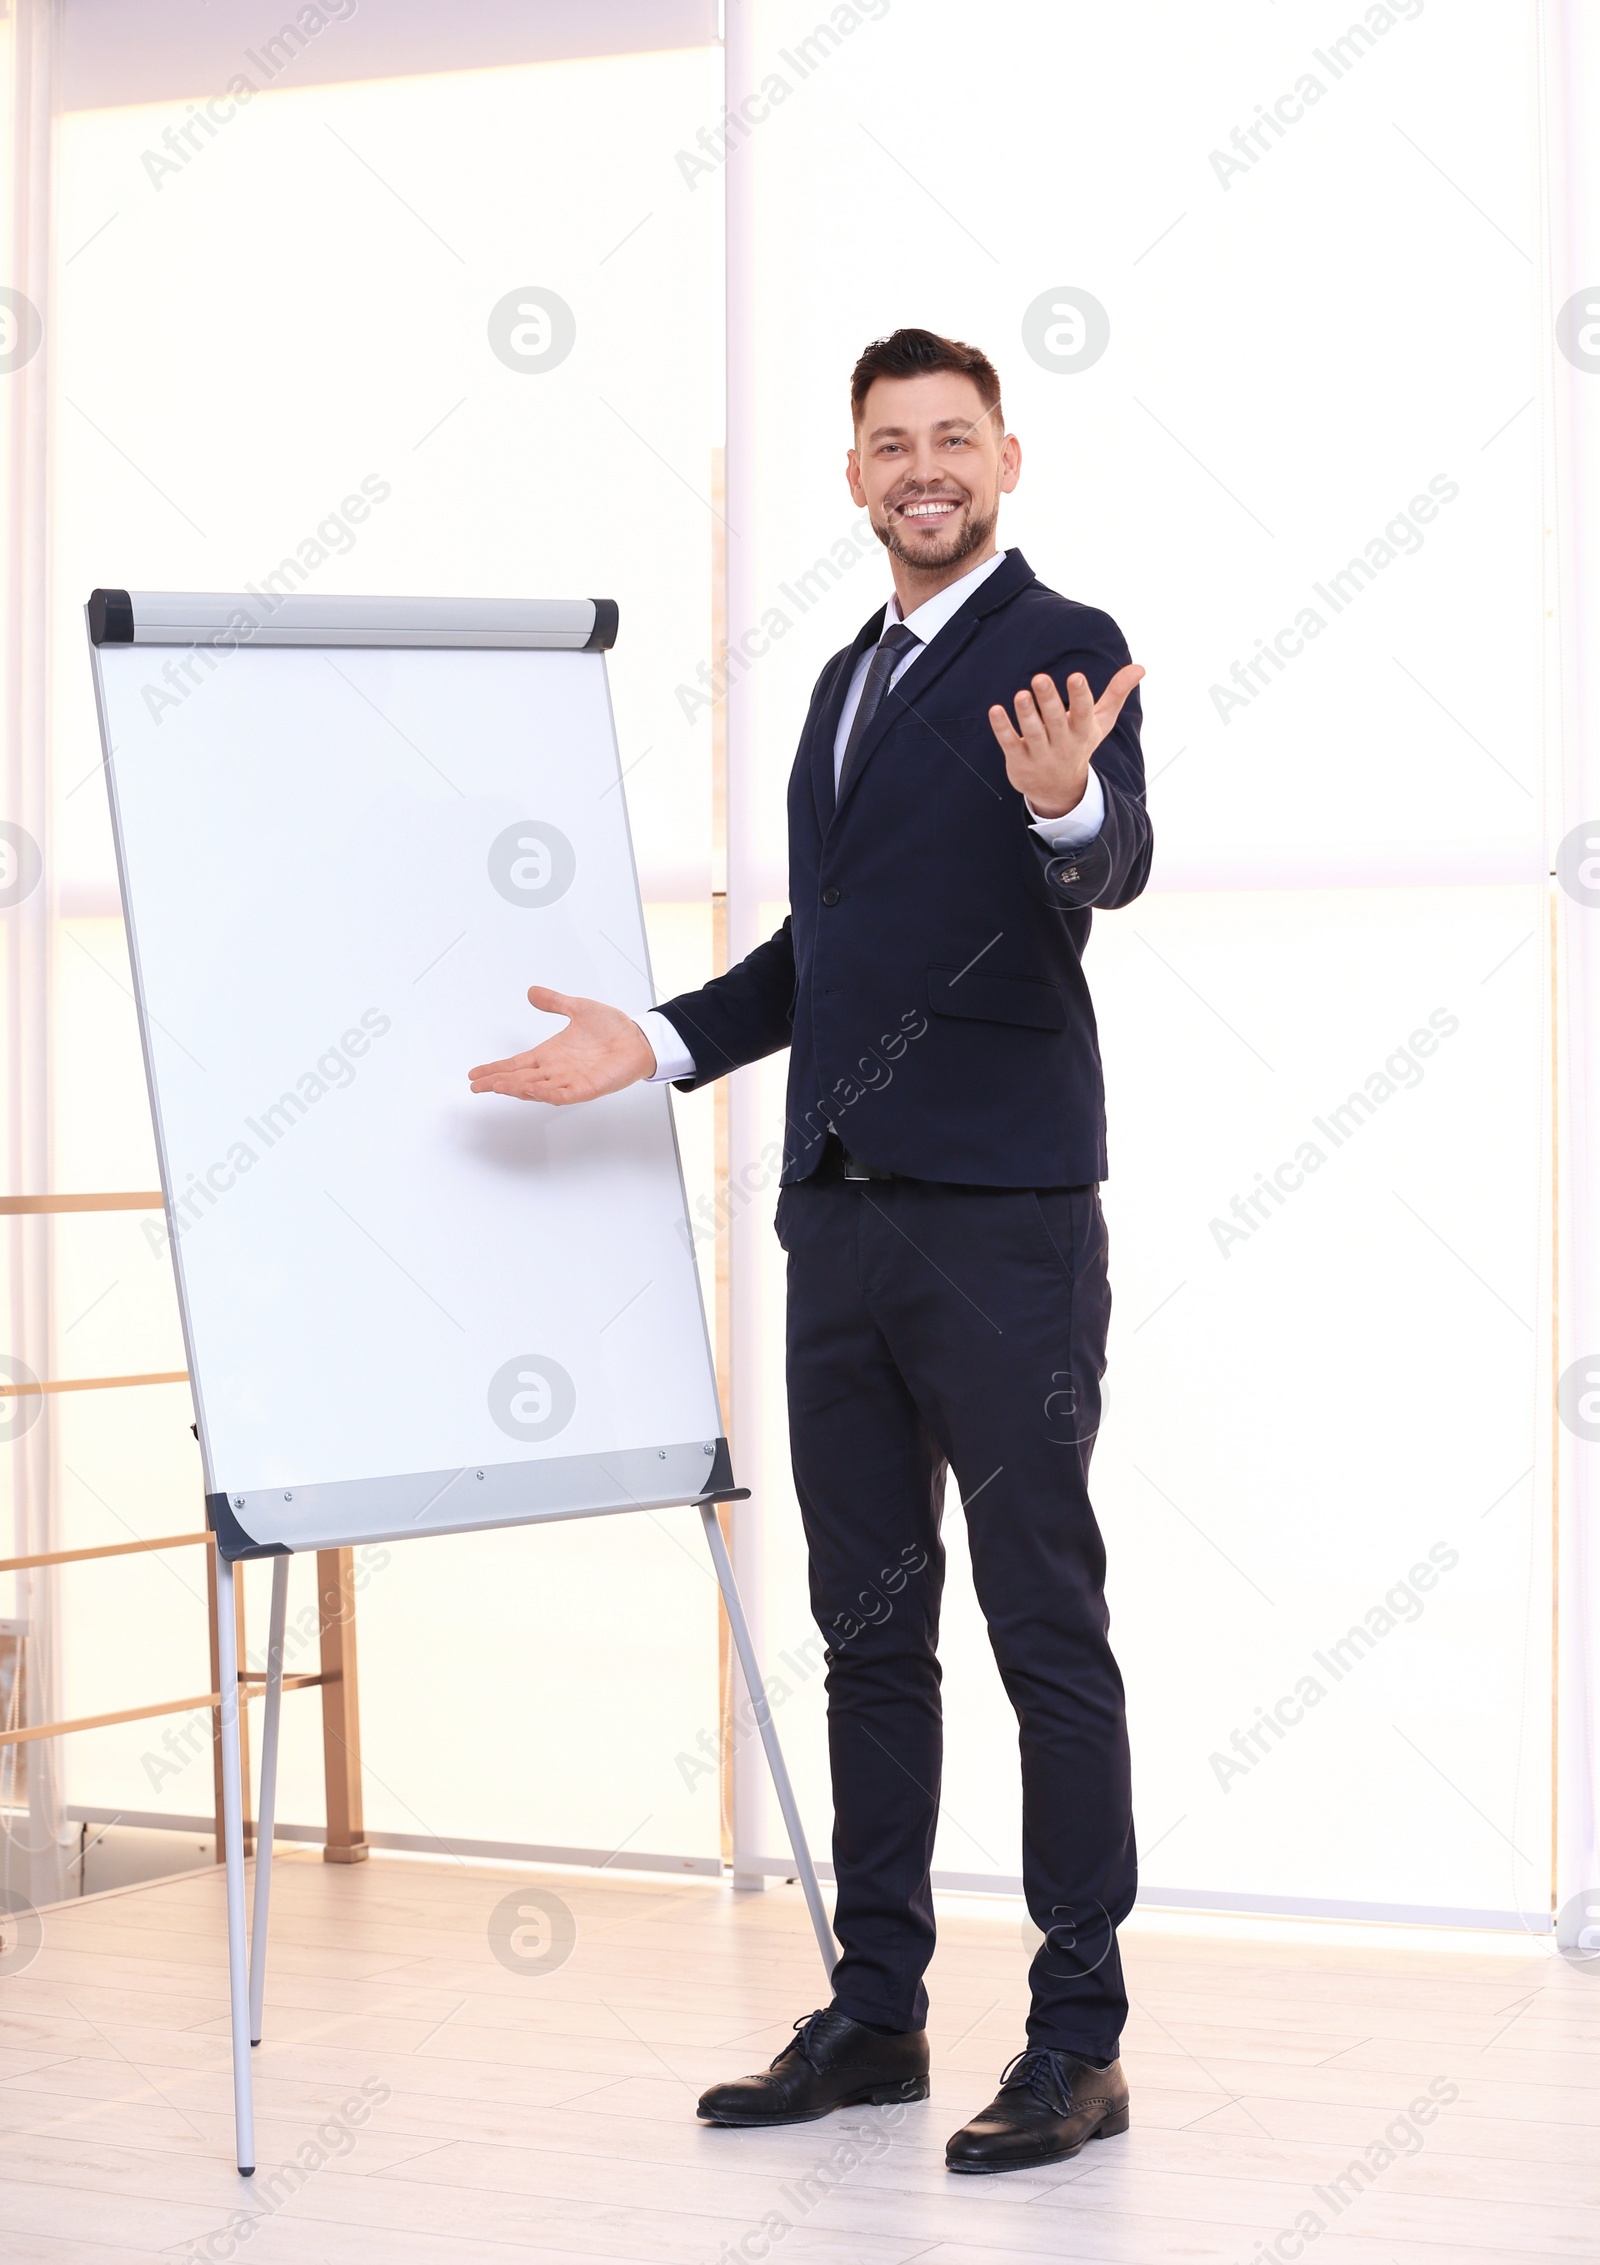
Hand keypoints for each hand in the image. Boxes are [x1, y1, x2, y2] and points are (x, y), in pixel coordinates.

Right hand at [468, 986, 655, 1104]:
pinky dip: (547, 1094)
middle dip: (498, 1082)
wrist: (640, 1039)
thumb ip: (554, 1002)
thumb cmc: (613, 1028)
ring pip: (537, 1088)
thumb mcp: (578, 1008)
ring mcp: (571, 1080)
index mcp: (551, 1054)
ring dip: (517, 1088)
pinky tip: (532, 1091)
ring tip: (497, 1086)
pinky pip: (563, 1094)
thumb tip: (532, 992)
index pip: (517, 1064)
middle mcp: (557, 1069)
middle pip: (520, 1079)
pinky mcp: (588, 1088)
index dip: (496, 1069)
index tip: (475, 1075)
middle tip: (476, 1085)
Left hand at [987, 663, 1144, 819]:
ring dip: (1026, 714)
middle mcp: (1063, 745)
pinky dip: (1002, 728)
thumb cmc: (1079, 744)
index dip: (1079, 696)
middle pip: (1055, 722)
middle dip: (1049, 700)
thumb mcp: (1101, 722)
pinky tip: (995, 710)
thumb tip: (1140, 667)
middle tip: (1040, 678)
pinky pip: (1010, 743)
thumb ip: (1116, 693)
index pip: (1083, 713)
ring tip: (1021, 694)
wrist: (1059, 790)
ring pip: (1033, 733)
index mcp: (1082, 732)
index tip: (1076, 677)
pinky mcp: (1019, 762)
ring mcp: (1040, 755)